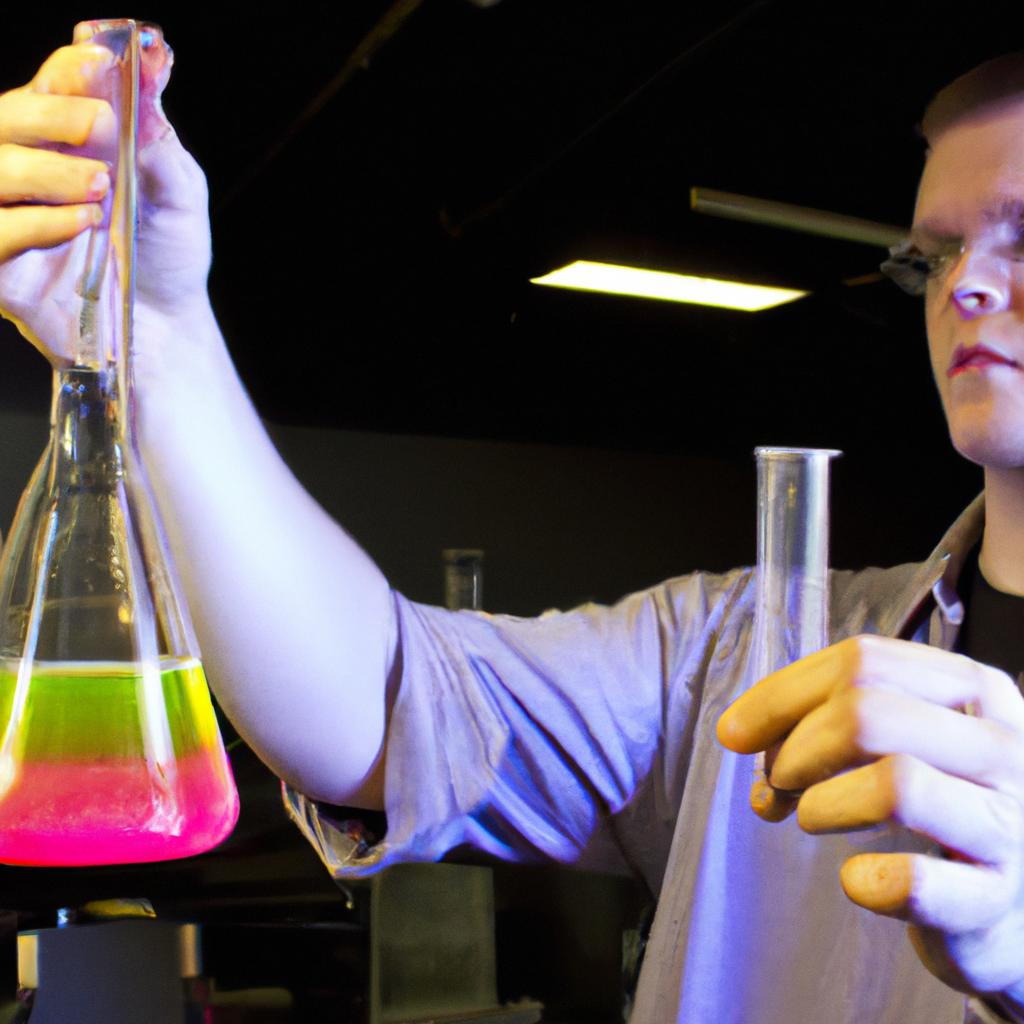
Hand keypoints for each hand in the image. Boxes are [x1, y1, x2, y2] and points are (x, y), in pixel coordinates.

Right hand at [0, 29, 211, 366]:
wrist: (168, 325)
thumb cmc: (167, 256)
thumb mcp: (179, 194)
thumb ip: (158, 142)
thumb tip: (148, 79)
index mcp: (67, 144)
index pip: (48, 89)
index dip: (66, 72)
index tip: (98, 64)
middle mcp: (30, 172)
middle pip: (5, 119)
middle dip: (48, 115)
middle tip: (98, 125)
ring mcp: (9, 218)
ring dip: (44, 170)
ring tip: (101, 187)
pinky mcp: (1, 268)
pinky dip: (35, 222)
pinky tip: (80, 223)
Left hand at [717, 635, 1023, 1006]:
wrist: (1011, 907)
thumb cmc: (942, 806)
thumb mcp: (901, 741)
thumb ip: (831, 718)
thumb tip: (741, 730)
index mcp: (976, 691)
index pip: (864, 660)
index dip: (783, 694)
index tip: (736, 731)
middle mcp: (1002, 747)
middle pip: (868, 713)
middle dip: (796, 748)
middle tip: (777, 782)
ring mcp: (1008, 824)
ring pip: (893, 786)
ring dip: (819, 804)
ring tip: (811, 818)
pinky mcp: (995, 899)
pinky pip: (910, 881)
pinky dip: (864, 880)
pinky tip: (857, 879)